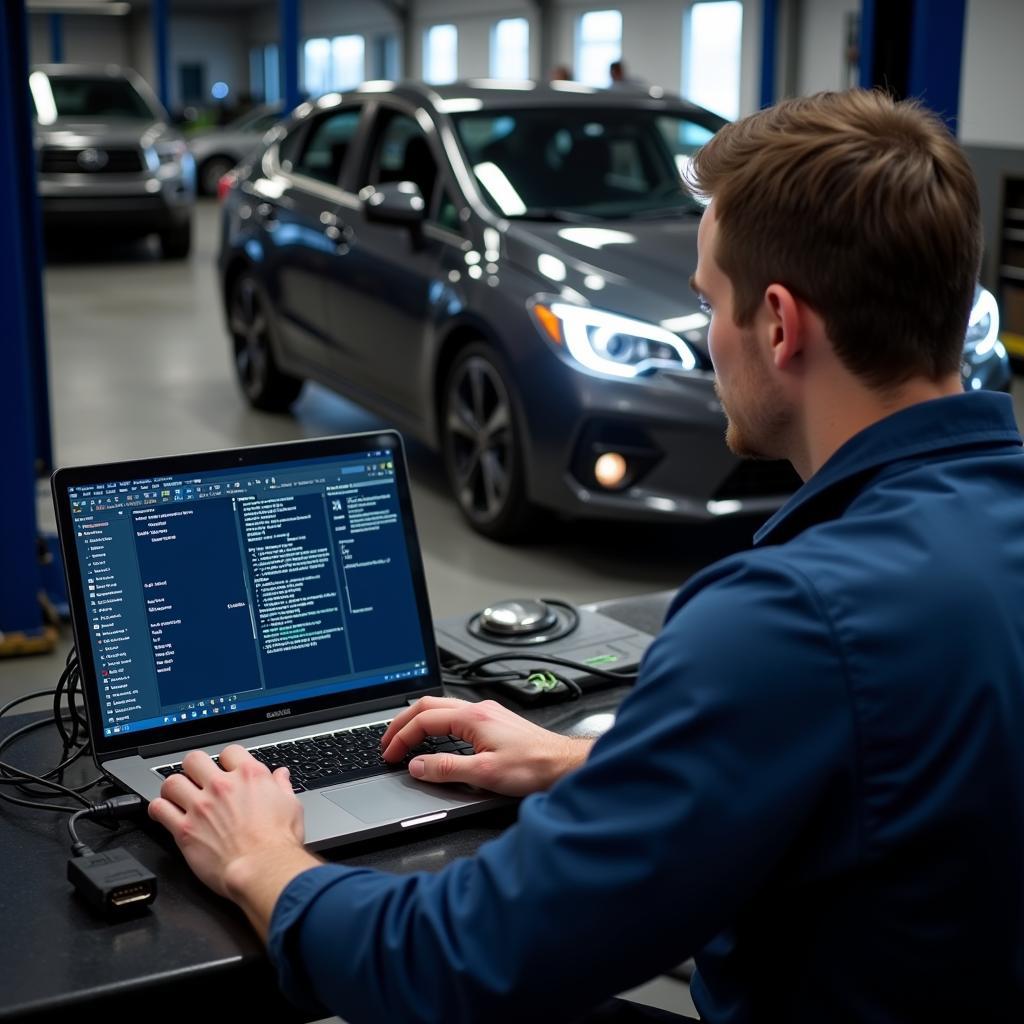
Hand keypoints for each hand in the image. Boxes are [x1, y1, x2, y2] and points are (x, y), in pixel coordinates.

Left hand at [148, 745, 317, 922]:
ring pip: (172, 781)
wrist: (262, 868)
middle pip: (194, 760)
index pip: (229, 751)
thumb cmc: (278, 842)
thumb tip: (281, 776)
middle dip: (194, 768)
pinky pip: (159, 809)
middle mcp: (222, 786)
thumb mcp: (291, 806)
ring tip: (177, 795)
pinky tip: (163, 812)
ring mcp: (201, 806)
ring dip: (173, 788)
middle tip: (196, 779)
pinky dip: (158, 809)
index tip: (225, 769)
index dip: (226, 760)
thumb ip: (281, 787)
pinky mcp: (185, 829)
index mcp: (249, 776)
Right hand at [380, 696, 592, 797]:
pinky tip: (434, 740)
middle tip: (386, 742)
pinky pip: (454, 717)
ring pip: (441, 708)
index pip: (424, 719)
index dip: (401, 737)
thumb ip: (446, 769)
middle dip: (402, 723)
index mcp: (472, 717)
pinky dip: (435, 726)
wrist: (564, 765)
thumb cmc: (533, 767)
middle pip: (428, 705)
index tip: (389, 754)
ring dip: (418, 722)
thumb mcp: (484, 773)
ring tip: (404, 740)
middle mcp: (478, 709)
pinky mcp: (494, 723)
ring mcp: (487, 714)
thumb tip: (416, 766)